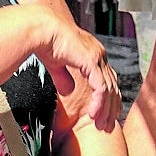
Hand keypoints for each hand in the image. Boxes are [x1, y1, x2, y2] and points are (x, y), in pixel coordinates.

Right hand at [37, 12, 122, 128]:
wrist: (42, 29)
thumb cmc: (46, 42)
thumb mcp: (57, 64)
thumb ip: (64, 78)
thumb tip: (68, 91)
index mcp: (93, 53)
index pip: (108, 79)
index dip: (109, 98)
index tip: (107, 113)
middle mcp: (99, 54)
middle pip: (113, 86)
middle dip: (111, 108)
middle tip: (107, 126)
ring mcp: (97, 57)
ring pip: (109, 90)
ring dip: (106, 110)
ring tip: (101, 125)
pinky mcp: (92, 61)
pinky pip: (101, 88)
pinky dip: (99, 103)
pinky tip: (94, 115)